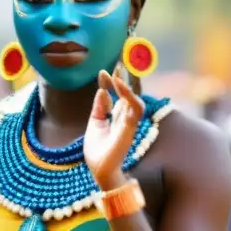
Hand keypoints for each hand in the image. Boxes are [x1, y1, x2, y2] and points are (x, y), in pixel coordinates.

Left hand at [84, 69, 145, 190]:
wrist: (99, 169)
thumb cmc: (98, 150)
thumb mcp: (95, 123)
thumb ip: (99, 107)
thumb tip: (102, 90)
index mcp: (118, 115)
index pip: (119, 93)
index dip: (113, 81)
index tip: (103, 72)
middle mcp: (126, 117)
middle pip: (130, 92)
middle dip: (126, 77)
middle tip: (119, 61)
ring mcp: (129, 122)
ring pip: (135, 98)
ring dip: (127, 85)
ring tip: (117, 73)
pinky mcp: (130, 127)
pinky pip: (135, 108)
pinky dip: (128, 95)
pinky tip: (118, 85)